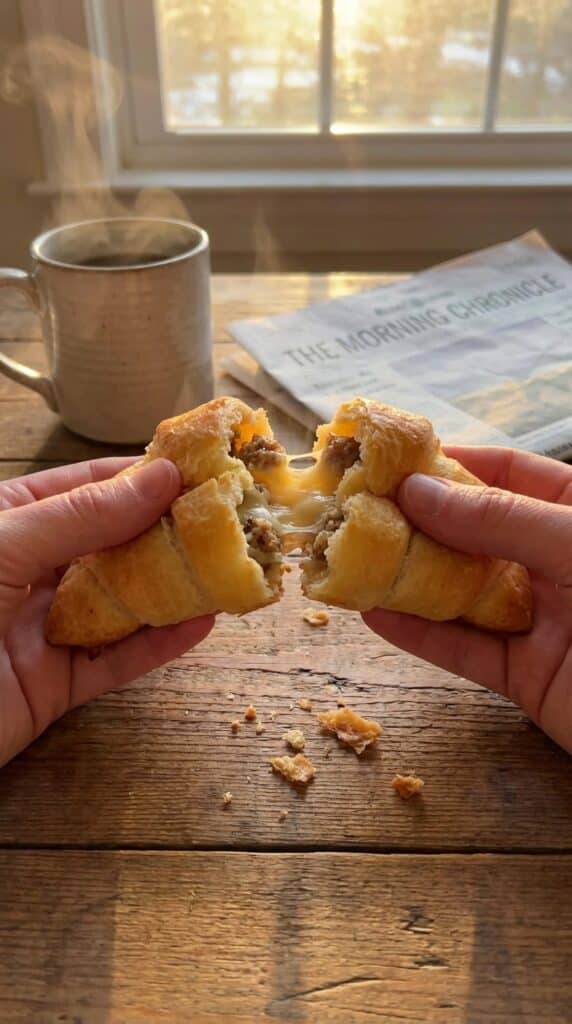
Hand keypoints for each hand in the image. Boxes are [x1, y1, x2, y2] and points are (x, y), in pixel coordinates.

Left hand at [0, 457, 213, 766]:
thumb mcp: (1, 545)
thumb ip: (80, 516)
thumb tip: (158, 478)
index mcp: (6, 523)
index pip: (83, 487)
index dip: (140, 474)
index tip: (198, 464)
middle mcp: (28, 570)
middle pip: (111, 544)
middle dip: (167, 530)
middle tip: (229, 516)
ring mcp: (43, 628)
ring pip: (122, 602)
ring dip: (174, 586)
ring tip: (229, 567)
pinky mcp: (56, 685)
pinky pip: (117, 660)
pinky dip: (160, 644)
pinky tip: (202, 623)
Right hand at [362, 447, 571, 752]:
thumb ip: (503, 521)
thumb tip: (420, 490)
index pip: (513, 477)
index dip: (454, 464)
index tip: (392, 459)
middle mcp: (563, 564)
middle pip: (478, 533)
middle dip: (418, 521)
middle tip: (353, 509)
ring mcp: (546, 622)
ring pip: (463, 592)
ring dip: (406, 577)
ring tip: (348, 557)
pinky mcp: (529, 678)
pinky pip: (465, 650)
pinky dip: (419, 634)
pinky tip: (374, 614)